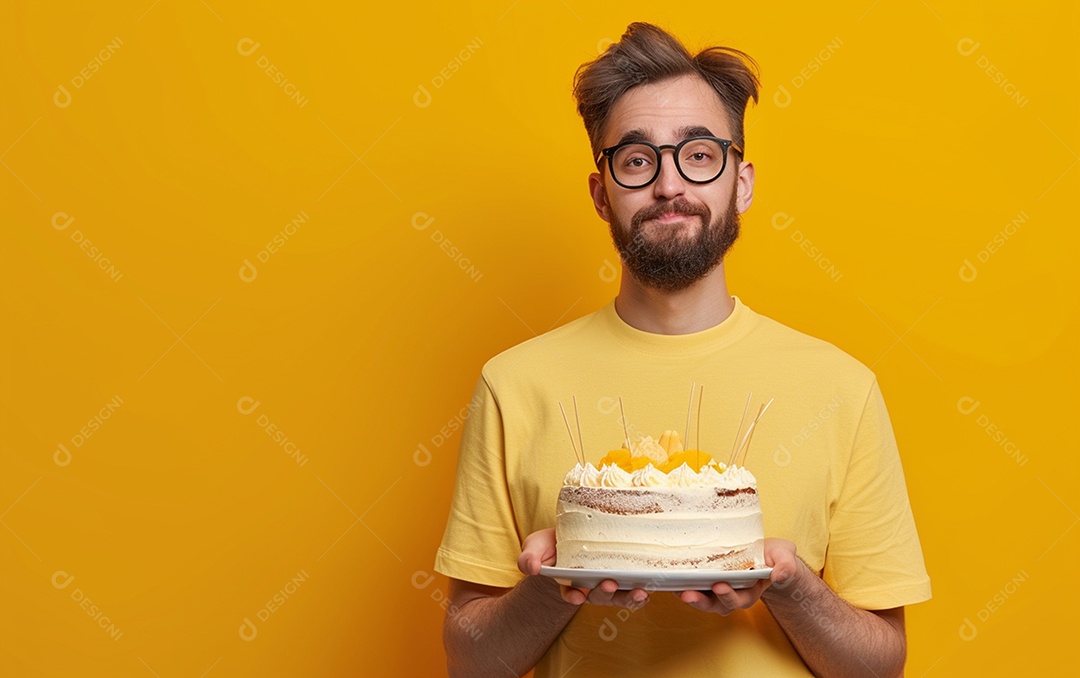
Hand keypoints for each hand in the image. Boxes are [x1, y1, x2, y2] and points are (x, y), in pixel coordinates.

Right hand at [518, 528, 650, 608]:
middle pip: (598, 596)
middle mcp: (588, 587)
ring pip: (618, 595)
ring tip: (639, 592)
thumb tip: (531, 568)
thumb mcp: (534, 548)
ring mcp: (605, 581)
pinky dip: (640, 591)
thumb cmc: (549, 546)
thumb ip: (529, 559)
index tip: (576, 596)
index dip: (572, 596)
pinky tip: (649, 589)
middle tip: (609, 585)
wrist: (567, 539)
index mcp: (568, 583)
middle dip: (604, 594)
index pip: (570, 594)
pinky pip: (632, 587)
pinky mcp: (621, 574)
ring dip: (628, 597)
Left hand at [678, 538, 800, 614]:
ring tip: (674, 589)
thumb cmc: (776, 558)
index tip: (720, 585)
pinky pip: (693, 586)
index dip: (728, 595)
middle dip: (702, 601)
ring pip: (701, 598)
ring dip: (688, 595)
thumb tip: (779, 574)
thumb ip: (785, 566)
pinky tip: (669, 579)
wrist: (767, 555)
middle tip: (689, 594)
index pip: (738, 599)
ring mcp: (717, 589)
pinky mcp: (706, 580)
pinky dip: (681, 584)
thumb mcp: (785, 557)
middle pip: (715, 604)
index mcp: (750, 592)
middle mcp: (732, 595)